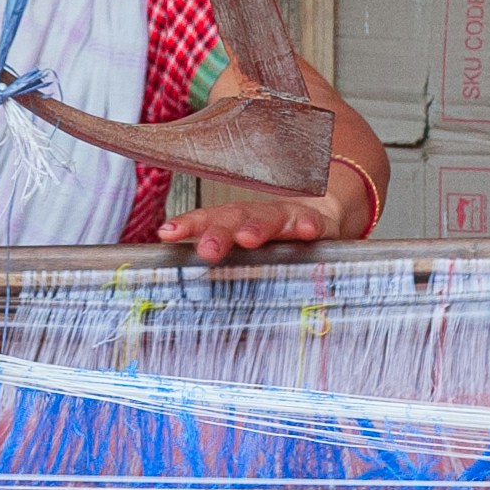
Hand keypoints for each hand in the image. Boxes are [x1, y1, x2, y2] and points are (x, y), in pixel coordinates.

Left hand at [160, 193, 336, 263]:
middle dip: (220, 232)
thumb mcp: (245, 245)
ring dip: (258, 226)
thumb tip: (176, 275)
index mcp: (235, 221)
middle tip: (207, 249)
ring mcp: (289, 218)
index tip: (168, 233)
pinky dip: (310, 226)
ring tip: (247, 238)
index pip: (208, 220)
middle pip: (236, 218)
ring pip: (272, 218)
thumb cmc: (274, 236)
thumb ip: (218, 256)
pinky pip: (315, 224)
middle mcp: (258, 216)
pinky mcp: (319, 224)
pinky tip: (307, 232)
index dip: (189, 225)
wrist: (321, 215)